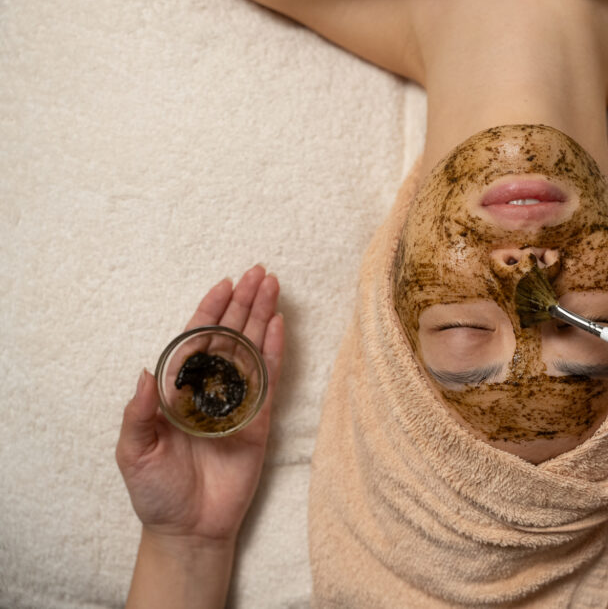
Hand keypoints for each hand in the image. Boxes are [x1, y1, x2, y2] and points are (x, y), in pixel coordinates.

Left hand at [115, 265, 284, 544]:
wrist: (188, 528)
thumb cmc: (155, 491)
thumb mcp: (133, 452)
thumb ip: (139, 412)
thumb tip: (146, 371)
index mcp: (179, 390)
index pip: (197, 339)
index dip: (210, 310)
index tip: (224, 283)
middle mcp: (210, 389)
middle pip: (230, 335)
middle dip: (244, 302)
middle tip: (259, 272)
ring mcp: (238, 402)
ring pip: (252, 349)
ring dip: (262, 317)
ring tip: (273, 286)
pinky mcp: (260, 420)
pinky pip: (270, 379)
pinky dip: (275, 351)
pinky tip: (280, 325)